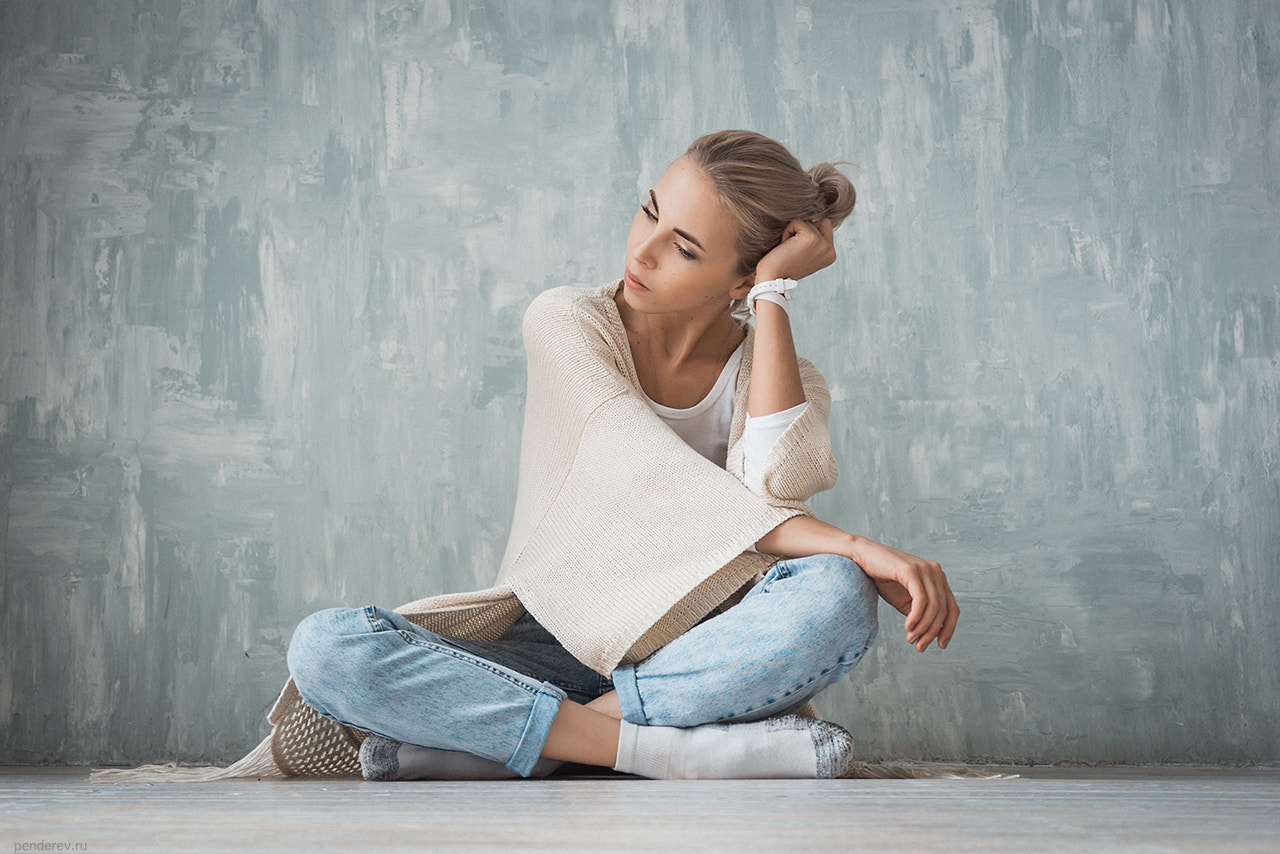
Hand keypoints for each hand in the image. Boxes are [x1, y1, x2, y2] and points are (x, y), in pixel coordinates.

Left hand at [754, 219, 835, 283]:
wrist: (772, 280)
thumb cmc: (782, 266)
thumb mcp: (804, 253)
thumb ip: (813, 240)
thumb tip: (811, 219)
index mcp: (831, 255)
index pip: (825, 226)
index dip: (808, 233)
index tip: (798, 251)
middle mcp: (830, 250)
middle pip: (817, 221)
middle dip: (802, 231)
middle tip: (792, 250)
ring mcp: (822, 244)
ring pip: (807, 221)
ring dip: (793, 233)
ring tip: (788, 250)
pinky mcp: (811, 238)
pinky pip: (797, 221)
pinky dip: (787, 231)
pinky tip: (784, 247)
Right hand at [848, 536, 958, 651]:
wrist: (862, 558)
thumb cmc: (883, 578)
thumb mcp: (905, 600)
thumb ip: (920, 613)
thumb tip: (932, 634)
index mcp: (938, 578)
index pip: (952, 607)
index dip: (948, 629)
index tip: (941, 645)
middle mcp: (936, 572)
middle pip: (944, 609)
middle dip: (933, 632)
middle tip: (920, 646)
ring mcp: (925, 569)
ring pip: (934, 606)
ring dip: (923, 627)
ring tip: (911, 639)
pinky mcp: (912, 570)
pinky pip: (921, 600)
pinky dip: (916, 617)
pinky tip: (908, 626)